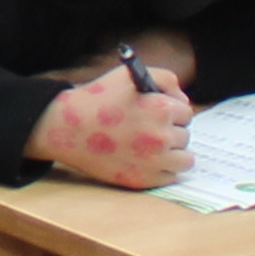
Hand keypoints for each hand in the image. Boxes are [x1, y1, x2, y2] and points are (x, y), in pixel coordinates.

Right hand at [30, 74, 193, 187]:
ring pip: (185, 160)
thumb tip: (183, 100)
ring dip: (172, 153)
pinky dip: (161, 170)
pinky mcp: (144, 180)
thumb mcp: (129, 75)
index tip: (157, 114)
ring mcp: (154, 161)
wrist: (67, 129)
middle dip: (170, 132)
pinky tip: (143, 160)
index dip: (171, 111)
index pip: (186, 113)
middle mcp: (161, 136)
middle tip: (148, 130)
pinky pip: (170, 177)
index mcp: (161, 108)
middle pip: (185, 136)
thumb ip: (165, 79)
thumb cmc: (97, 99)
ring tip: (152, 147)